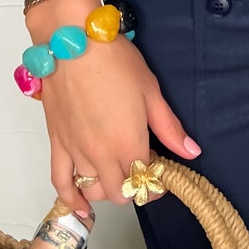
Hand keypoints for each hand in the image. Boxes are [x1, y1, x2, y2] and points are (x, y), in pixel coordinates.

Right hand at [27, 0, 199, 222]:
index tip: (161, 170)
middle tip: (139, 170)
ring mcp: (76, 152)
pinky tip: (81, 206)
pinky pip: (61, 182)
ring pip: (93, 190)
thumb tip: (192, 152)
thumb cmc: (115, 60)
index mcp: (128, 143)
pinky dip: (70, 199)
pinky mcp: (57, 144)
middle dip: (134, 187)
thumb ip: (169, 127)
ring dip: (107, 188)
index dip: (156, 179)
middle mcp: (101, 155)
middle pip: (120, 193)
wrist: (72, 42)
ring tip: (116, 173)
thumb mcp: (151, 90)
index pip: (145, 180)